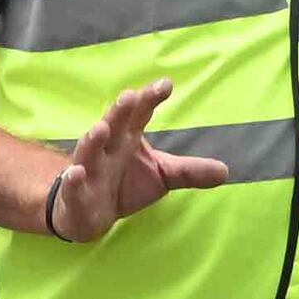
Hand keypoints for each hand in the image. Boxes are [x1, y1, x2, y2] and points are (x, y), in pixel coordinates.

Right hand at [45, 79, 236, 241]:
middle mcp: (107, 148)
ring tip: (99, 129)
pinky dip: (73, 180)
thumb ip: (189, 171)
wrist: (91, 213)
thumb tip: (225, 171)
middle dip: (119, 111)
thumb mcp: (162, 176)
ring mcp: (90, 169)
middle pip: (113, 125)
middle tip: (129, 96)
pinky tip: (77, 173)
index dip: (150, 98)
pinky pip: (73, 185)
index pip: (139, 114)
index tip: (166, 85)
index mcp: (127, 138)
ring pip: (89, 152)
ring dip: (93, 139)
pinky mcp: (77, 194)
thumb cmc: (125, 185)